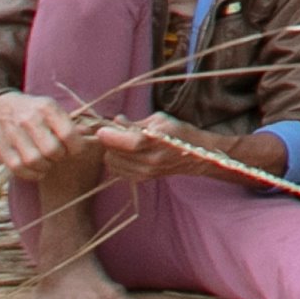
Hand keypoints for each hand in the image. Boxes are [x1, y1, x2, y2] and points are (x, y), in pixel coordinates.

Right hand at [0, 90, 87, 173]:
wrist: (3, 107)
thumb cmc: (37, 111)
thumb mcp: (55, 110)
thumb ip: (72, 124)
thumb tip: (92, 135)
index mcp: (47, 107)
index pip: (68, 134)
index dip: (77, 147)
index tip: (75, 149)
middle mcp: (29, 119)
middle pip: (51, 150)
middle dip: (60, 156)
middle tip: (59, 155)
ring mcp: (13, 133)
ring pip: (34, 160)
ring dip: (45, 167)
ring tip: (48, 162)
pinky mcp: (2, 147)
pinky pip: (18, 168)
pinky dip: (31, 174)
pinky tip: (37, 170)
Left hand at [96, 118, 234, 183]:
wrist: (195, 154)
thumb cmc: (177, 131)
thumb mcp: (158, 119)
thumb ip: (134, 122)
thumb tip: (115, 120)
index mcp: (154, 142)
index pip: (121, 142)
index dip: (108, 134)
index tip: (103, 128)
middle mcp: (148, 160)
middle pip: (112, 153)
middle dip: (109, 142)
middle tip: (113, 133)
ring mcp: (145, 172)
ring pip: (112, 163)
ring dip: (111, 152)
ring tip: (120, 143)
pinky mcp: (142, 179)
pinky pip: (117, 171)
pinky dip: (116, 162)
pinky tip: (124, 154)